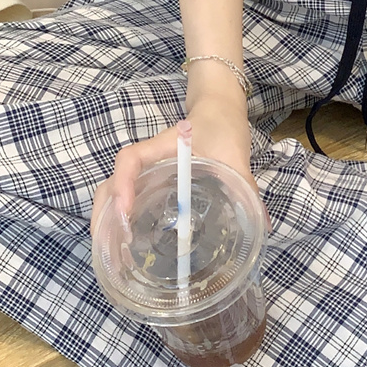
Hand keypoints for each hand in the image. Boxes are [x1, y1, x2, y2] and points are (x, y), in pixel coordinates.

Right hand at [89, 96, 263, 239]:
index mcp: (163, 147)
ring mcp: (145, 173)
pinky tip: (127, 247)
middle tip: (115, 253)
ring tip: (115, 257)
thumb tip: (263, 225)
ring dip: (106, 224)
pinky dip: (118, 222)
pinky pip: (126, 201)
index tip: (126, 214)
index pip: (131, 160)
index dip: (123, 185)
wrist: (218, 110)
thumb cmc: (222, 127)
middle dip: (104, 218)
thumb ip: (245, 185)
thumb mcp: (234, 154)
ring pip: (111, 195)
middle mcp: (147, 162)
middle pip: (109, 185)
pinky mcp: (149, 183)